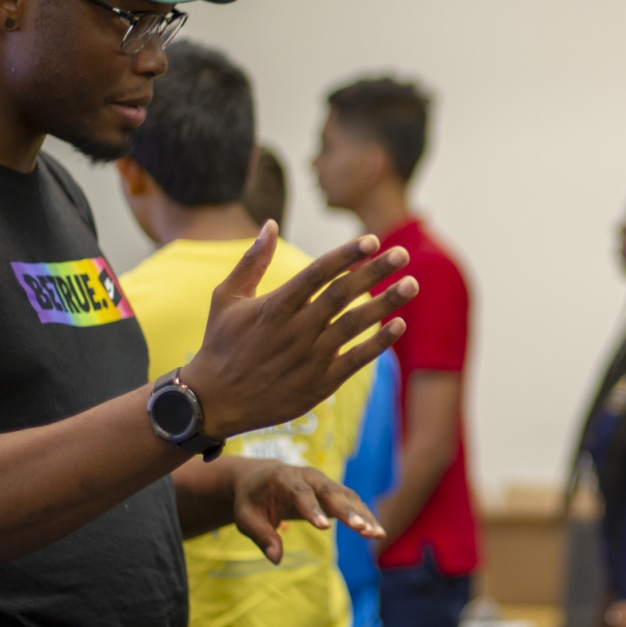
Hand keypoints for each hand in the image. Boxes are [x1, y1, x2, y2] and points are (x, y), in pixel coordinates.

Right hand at [181, 222, 416, 438]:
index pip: (318, 272)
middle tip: (403, 254)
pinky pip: (356, 359)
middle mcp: (295, 329)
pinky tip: (398, 326)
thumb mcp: (226, 297)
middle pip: (343, 294)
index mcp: (275, 305)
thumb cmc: (220, 344)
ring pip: (355, 325)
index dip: (347, 255)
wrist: (213, 402)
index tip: (373, 240)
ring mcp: (309, 357)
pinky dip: (378, 343)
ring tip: (412, 285)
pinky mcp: (319, 383)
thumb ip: (252, 260)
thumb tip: (271, 223)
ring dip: (386, 303)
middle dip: (376, 272)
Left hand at [232, 459, 384, 564]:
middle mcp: (309, 476)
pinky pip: (352, 502)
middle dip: (346, 511)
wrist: (262, 478)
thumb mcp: (246, 518)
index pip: (300, 493)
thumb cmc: (252, 500)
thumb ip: (262, 536)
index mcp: (284, 478)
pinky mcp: (334, 491)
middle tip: (360, 528)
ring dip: (362, 515)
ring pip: (347, 497)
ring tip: (376, 534)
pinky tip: (377, 532)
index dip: (312, 509)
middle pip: (330, 492)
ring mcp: (324, 482)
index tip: (324, 528)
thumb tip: (276, 559)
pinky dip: (365, 516)